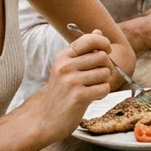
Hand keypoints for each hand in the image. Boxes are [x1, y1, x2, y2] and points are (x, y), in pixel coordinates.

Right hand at [20, 30, 113, 145]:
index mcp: (63, 56)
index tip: (106, 50)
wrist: (44, 118)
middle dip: (106, 67)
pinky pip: (104, 88)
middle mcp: (66, 66)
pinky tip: (91, 97)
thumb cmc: (60, 91)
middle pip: (103, 57)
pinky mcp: (79, 96)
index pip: (90, 39)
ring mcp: (71, 81)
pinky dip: (102, 94)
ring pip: (106, 73)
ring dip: (103, 82)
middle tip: (96, 78)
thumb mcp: (67, 67)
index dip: (103, 43)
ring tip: (91, 88)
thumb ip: (83, 50)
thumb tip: (98, 32)